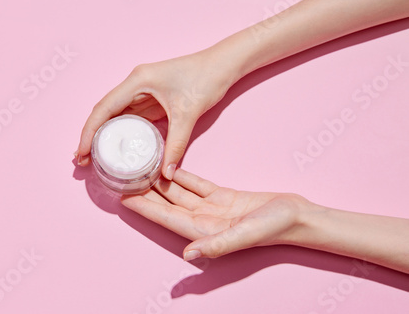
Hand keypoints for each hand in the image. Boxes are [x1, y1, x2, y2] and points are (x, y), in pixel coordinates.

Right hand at [75, 50, 237, 179]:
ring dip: (105, 135)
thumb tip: (166, 174)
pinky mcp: (152, 98)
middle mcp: (135, 84)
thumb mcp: (188, 113)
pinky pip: (132, 117)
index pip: (104, 108)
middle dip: (92, 135)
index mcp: (137, 81)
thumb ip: (176, 144)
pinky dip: (123, 132)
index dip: (89, 131)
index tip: (81, 152)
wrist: (223, 65)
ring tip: (96, 158)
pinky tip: (119, 147)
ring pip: (116, 115)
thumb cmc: (205, 79)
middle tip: (84, 160)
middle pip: (105, 111)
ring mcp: (143, 91)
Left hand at [121, 168, 311, 260]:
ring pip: (179, 193)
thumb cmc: (275, 227)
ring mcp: (212, 208)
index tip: (124, 197)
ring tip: (142, 169)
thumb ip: (218, 244)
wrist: (297, 215)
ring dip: (161, 182)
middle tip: (125, 178)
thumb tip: (189, 254)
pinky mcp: (223, 196)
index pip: (166, 218)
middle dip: (146, 194)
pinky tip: (169, 167)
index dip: (144, 209)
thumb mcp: (246, 234)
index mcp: (204, 231)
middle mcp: (203, 221)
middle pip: (167, 205)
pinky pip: (196, 185)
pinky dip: (182, 176)